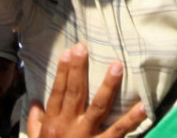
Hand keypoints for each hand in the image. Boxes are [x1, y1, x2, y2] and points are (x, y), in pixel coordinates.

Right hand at [29, 43, 145, 137]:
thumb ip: (35, 122)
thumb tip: (34, 102)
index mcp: (54, 124)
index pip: (58, 92)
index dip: (63, 71)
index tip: (69, 51)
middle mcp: (69, 126)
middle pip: (75, 93)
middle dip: (79, 69)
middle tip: (84, 47)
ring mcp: (86, 136)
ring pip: (98, 106)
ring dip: (108, 86)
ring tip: (117, 66)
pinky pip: (118, 131)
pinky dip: (131, 120)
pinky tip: (142, 106)